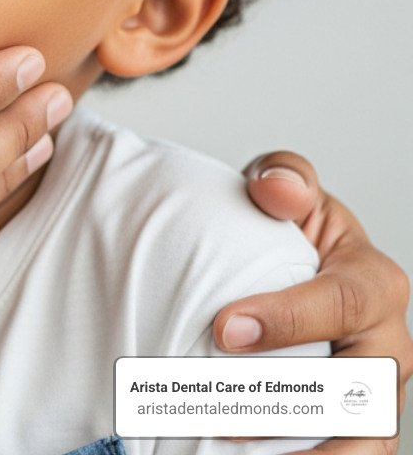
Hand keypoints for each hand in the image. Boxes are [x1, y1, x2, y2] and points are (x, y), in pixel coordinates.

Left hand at [224, 152, 411, 454]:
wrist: (280, 268)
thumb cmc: (285, 233)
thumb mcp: (284, 192)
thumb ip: (284, 179)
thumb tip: (277, 188)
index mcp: (374, 282)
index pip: (344, 303)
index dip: (288, 319)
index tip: (224, 329)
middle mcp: (386, 346)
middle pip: (358, 388)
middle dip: (290, 403)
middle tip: (220, 409)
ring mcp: (373, 397)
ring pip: (361, 441)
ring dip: (301, 451)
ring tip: (236, 446)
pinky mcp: (353, 432)